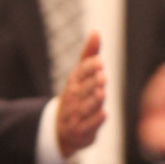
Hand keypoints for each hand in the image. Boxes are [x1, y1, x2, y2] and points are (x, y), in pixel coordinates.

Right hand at [56, 31, 105, 158]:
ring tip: (101, 93)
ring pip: (85, 107)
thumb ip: (89, 55)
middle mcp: (73, 97)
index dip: (90, 68)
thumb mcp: (80, 75)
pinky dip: (95, 121)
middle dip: (92, 83)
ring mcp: (76, 115)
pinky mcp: (81, 131)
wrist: (61, 128)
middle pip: (83, 90)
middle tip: (102, 76)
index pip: (80, 73)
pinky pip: (88, 126)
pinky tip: (103, 114)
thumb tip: (96, 32)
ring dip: (93, 101)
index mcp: (73, 82)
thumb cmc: (76, 95)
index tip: (99, 62)